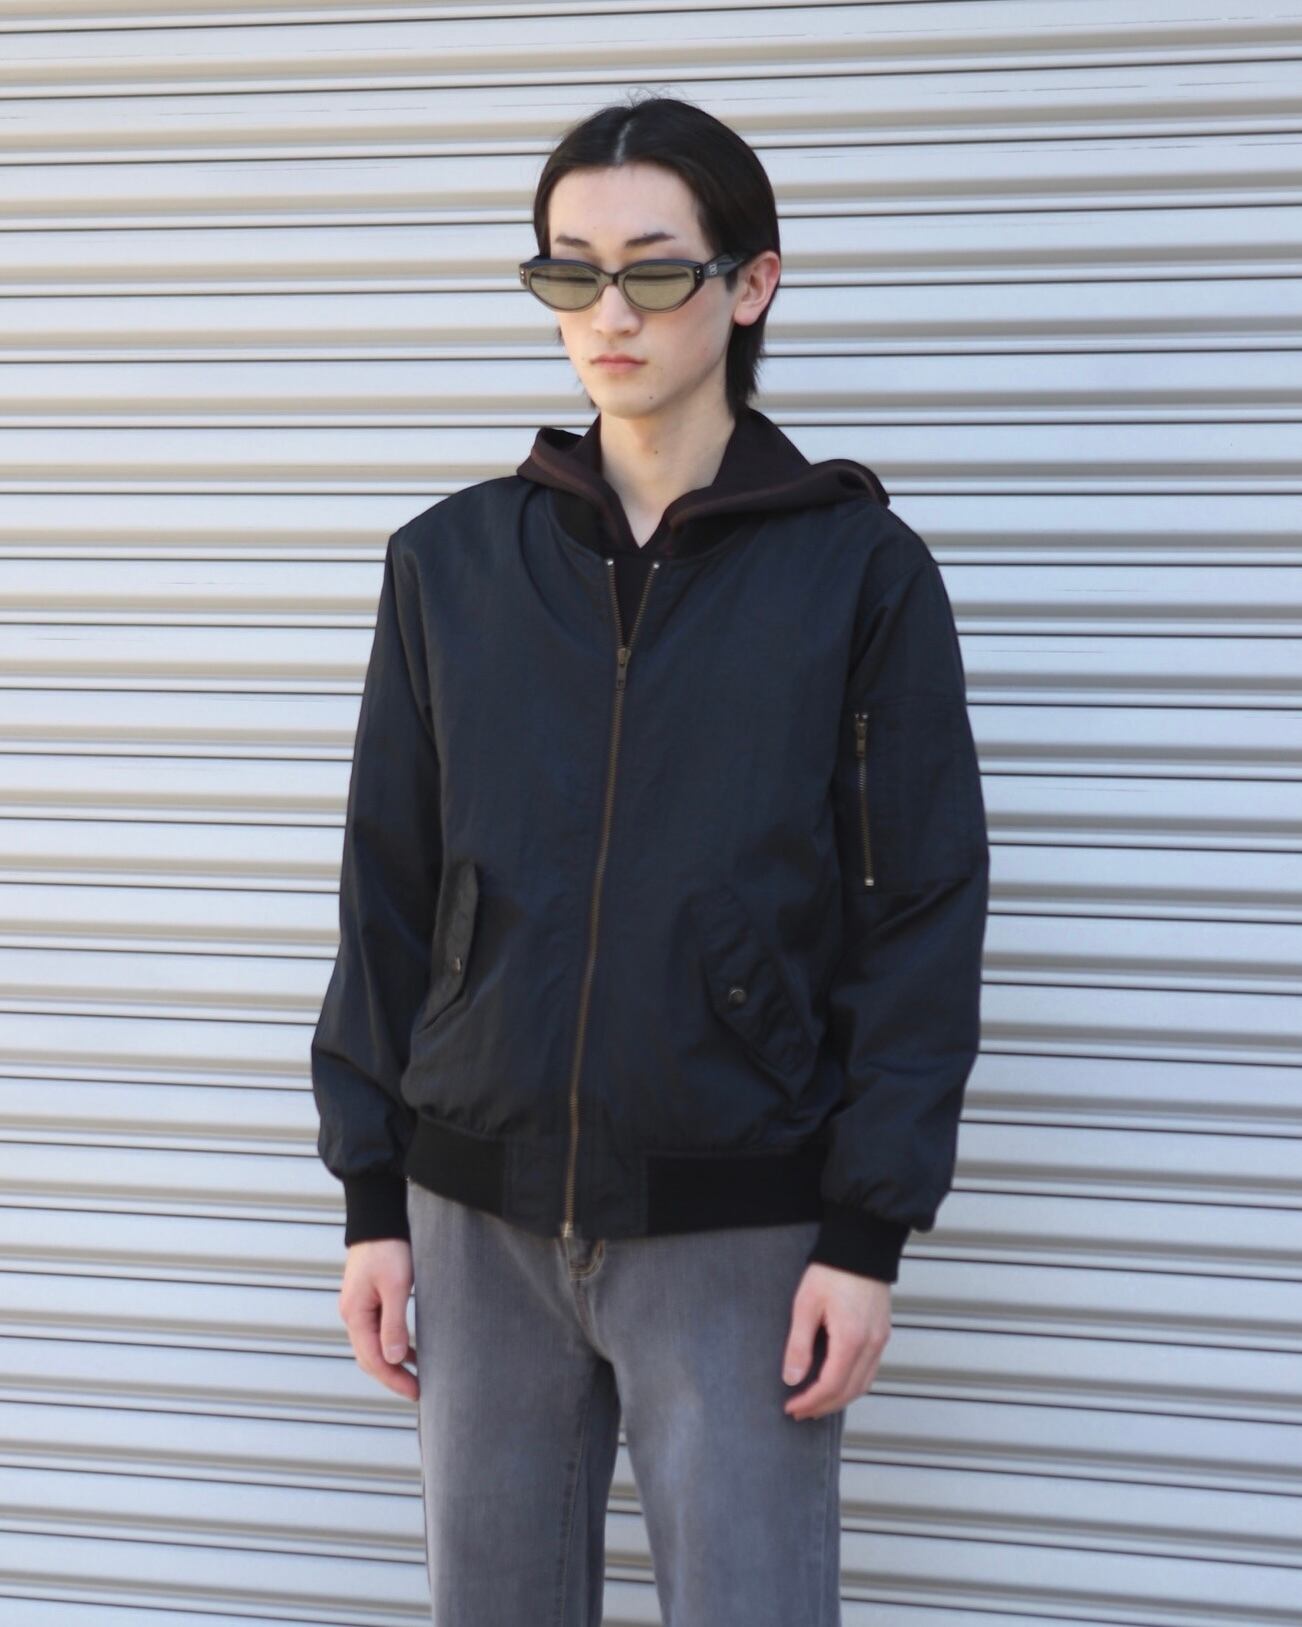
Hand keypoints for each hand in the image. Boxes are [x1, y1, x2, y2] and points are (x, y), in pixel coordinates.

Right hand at [339, 1237, 418, 1400]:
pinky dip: (393, 1345)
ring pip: (373, 1345)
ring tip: (416, 1377)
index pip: (372, 1359)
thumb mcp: (395, 1286)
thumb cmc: (389, 1248)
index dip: (394, 1379)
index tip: (417, 1392)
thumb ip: (394, 1323)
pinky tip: (410, 1351)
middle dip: (392, 1376)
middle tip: (418, 1390)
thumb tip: (394, 1360)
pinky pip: (377, 1331)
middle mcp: (353, 1314)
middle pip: (369, 1356)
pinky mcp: (368, 1299)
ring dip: (392, 1363)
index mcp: (355, 1314)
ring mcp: (359, 1307)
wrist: (380, 1218)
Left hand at [781, 1262, 890, 1419]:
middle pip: (849, 1391)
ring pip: (863, 1384)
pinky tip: (836, 1382)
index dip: (810, 1401)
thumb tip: (791, 1378)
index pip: (831, 1385)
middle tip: (800, 1412)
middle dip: (823, 1407)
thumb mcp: (806, 1304)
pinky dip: (853, 1384)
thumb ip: (799, 1344)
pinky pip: (870, 1370)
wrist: (861, 1245)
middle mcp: (871, 1344)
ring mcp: (880, 1339)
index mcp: (851, 1339)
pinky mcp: (882, 1332)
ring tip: (816, 1403)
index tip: (791, 1407)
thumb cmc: (831, 1270)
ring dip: (839, 1399)